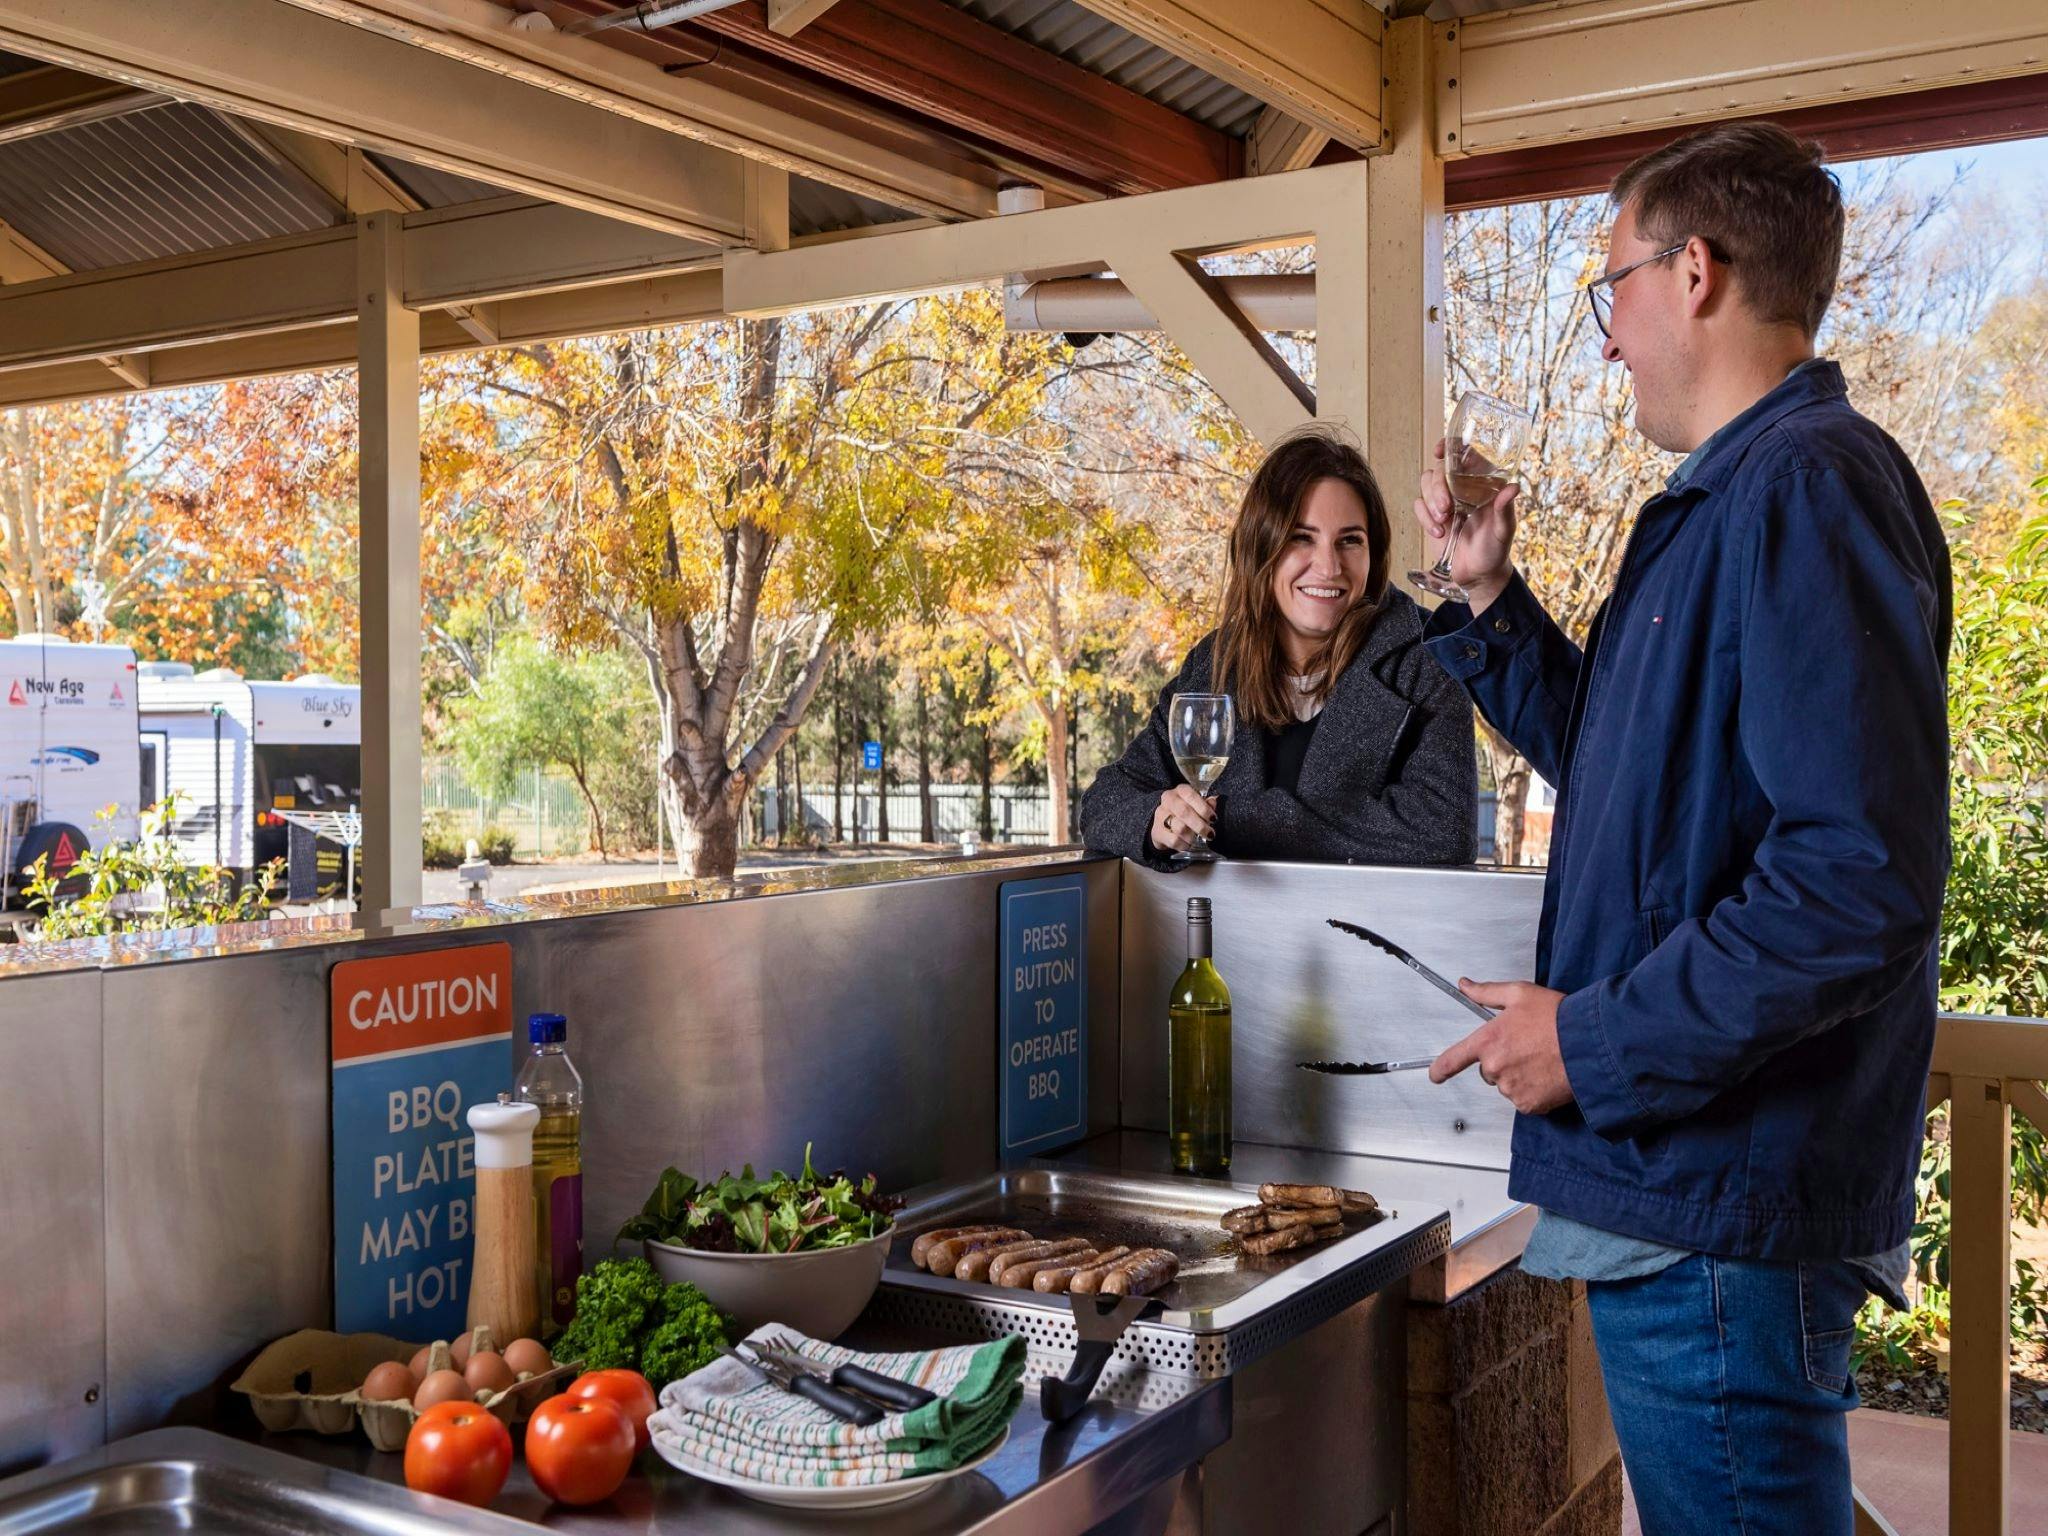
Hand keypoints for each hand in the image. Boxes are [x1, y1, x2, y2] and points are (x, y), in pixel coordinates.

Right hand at [1150, 786, 1215, 855]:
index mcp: (1180, 791)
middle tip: (1210, 834)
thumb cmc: (1184, 811)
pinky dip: (1184, 845)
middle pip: (1184, 812)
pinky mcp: (1157, 831)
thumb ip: (1206, 803)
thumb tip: (1213, 802)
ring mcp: (1160, 815)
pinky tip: (1188, 844)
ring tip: (1197, 839)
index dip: (1204, 808)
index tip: (1213, 819)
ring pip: (1179, 828)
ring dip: (1192, 836)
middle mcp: (1169, 800)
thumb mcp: (1196, 804)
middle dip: (1200, 825)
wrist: (1163, 822)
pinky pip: (1174, 841)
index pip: (1191, 796)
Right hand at [1414, 439, 1520, 611]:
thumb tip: (1513, 486)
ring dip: (1430, 501)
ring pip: (1426, 484)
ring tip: (1442, 522)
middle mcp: (1463, 488)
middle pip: (1439, 470)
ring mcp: (1446, 501)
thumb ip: (1505, 510)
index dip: (1451, 447)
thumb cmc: (1495, 551)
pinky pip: (1419, 505)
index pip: (1464, 454)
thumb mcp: (1503, 531)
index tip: (1441, 452)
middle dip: (1438, 487)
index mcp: (1483, 484)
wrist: (1478, 576)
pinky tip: (1438, 533)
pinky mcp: (1432, 516)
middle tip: (1446, 509)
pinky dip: (1425, 518)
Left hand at [1428, 979, 1573, 1114]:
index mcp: (1488, 1041)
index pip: (1453, 1059)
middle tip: (1526, 1047)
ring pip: (1507, 1085)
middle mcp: (1495, 1067)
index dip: (1441, 1069)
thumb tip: (1466, 986)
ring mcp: (1512, 1088)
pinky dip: (1534, 1090)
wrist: (1589, 1043)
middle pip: (1488, 1070)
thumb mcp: (1519, 994)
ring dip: (1519, 1075)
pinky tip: (1547, 1074)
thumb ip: (1486, 993)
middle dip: (1502, 1060)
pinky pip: (1524, 1099)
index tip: (1435, 1075)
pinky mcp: (1529, 1104)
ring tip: (1541, 1059)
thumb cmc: (1557, 1017)